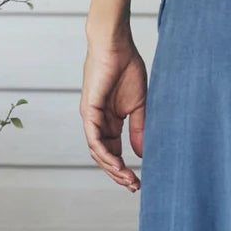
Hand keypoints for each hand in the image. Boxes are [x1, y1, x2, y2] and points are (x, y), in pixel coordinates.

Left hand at [79, 34, 146, 192]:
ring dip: (112, 168)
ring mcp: (92, 118)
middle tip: (134, 186)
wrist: (117, 45)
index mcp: (110, 120)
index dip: (125, 167)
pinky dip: (104, 154)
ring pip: (98, 152)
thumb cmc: (127, 67)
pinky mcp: (89, 112)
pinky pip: (94, 139)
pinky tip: (117, 164)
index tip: (139, 180)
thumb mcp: (139, 103)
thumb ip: (139, 128)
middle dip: (119, 173)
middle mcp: (99, 122)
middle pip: (105, 156)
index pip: (115, 150)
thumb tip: (141, 154)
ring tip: (127, 179)